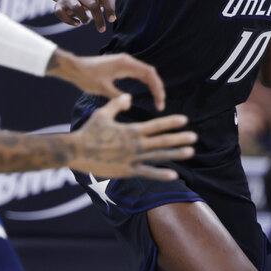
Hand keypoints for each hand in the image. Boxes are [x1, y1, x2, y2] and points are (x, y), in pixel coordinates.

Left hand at [49, 50, 165, 110]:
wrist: (73, 68)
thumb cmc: (86, 77)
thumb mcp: (102, 89)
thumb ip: (117, 97)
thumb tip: (130, 103)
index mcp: (125, 64)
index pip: (149, 74)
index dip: (157, 88)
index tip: (160, 101)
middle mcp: (127, 61)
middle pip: (150, 73)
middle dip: (158, 88)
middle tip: (161, 104)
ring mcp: (124, 62)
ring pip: (145, 73)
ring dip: (152, 85)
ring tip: (157, 99)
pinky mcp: (120, 66)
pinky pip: (137, 73)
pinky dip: (145, 82)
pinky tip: (148, 91)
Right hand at [54, 0, 116, 32]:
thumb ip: (109, 2)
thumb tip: (113, 17)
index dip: (109, 8)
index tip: (111, 20)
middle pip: (92, 4)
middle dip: (99, 18)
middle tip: (102, 30)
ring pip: (76, 7)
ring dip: (83, 17)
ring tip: (87, 22)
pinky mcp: (58, 5)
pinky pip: (61, 13)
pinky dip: (69, 20)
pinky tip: (77, 23)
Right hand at [73, 94, 195, 178]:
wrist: (76, 151)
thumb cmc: (89, 132)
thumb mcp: (103, 114)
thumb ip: (118, 104)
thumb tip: (130, 96)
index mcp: (131, 130)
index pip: (156, 125)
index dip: (171, 122)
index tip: (185, 120)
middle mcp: (135, 144)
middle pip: (162, 141)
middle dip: (179, 138)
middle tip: (194, 137)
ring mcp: (132, 159)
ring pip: (158, 156)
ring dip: (175, 154)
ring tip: (190, 152)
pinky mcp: (126, 171)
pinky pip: (146, 173)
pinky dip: (160, 174)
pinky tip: (174, 174)